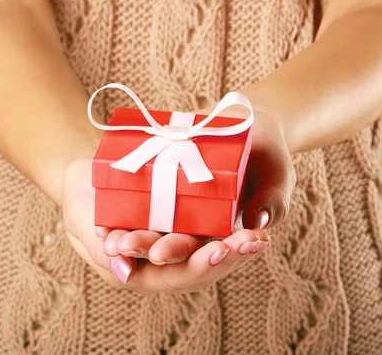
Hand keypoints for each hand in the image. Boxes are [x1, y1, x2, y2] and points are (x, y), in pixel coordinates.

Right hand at [63, 158, 271, 292]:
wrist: (87, 178)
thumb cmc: (81, 200)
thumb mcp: (82, 220)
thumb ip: (98, 246)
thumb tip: (124, 270)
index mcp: (139, 270)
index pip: (173, 276)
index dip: (197, 266)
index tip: (219, 250)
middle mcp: (162, 263)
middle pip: (200, 269)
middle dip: (228, 257)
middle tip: (252, 241)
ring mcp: (175, 244)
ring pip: (211, 254)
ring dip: (238, 247)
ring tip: (260, 236)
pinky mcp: (185, 224)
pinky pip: (212, 232)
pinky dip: (232, 228)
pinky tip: (254, 221)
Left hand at [102, 108, 295, 278]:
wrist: (247, 123)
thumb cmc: (266, 153)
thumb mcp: (278, 173)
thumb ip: (274, 198)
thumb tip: (260, 222)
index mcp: (226, 236)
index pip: (216, 255)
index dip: (212, 258)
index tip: (215, 249)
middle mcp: (197, 231)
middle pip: (178, 253)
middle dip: (164, 252)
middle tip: (151, 251)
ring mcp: (174, 215)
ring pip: (150, 239)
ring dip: (135, 244)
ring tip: (120, 243)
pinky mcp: (154, 194)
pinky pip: (132, 212)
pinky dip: (117, 221)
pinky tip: (104, 229)